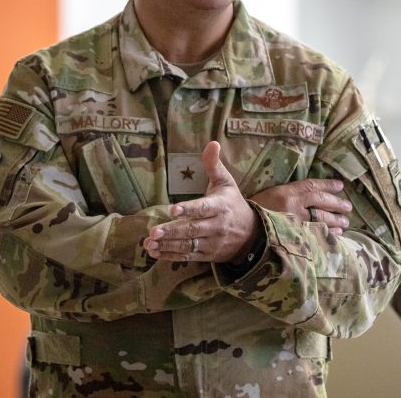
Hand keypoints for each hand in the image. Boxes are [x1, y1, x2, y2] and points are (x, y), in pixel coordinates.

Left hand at [144, 141, 257, 262]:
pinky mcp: (207, 255)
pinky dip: (171, 256)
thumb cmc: (232, 203)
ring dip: (168, 245)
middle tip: (153, 231)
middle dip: (172, 231)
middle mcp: (216, 226)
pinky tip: (155, 253)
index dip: (189, 209)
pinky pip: (187, 257)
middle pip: (193, 229)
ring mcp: (211, 243)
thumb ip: (214, 165)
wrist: (250, 234)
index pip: (203, 208)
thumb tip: (212, 143)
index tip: (173, 210)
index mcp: (220, 206)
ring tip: (149, 243)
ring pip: (188, 245)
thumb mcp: (226, 183)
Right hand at [251, 178, 352, 234]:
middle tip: (347, 207)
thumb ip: (285, 193)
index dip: (327, 185)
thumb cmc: (252, 212)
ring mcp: (295, 223)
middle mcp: (293, 206)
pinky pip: (316, 234)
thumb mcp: (267, 196)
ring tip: (345, 222)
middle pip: (321, 201)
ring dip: (335, 220)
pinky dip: (328, 234)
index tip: (340, 185)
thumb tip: (304, 194)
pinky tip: (336, 235)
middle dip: (336, 204)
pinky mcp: (295, 237)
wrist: (240, 233)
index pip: (311, 186)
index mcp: (285, 193)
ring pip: (321, 219)